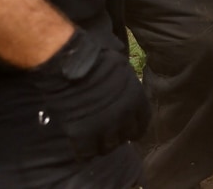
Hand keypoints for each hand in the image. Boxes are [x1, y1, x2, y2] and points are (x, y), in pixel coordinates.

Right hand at [29, 29, 151, 159]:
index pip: (142, 124)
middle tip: (107, 134)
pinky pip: (86, 153)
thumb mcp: (123, 71)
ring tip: (94, 141)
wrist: (70, 65)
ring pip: (107, 148)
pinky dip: (84, 153)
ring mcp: (103, 126)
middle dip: (117, 137)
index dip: (134, 129)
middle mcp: (124, 115)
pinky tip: (81, 148)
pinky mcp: (81, 133)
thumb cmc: (96, 60)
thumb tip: (126, 95)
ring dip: (101, 146)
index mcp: (136, 98)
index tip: (128, 130)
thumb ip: (127, 88)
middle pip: (124, 138)